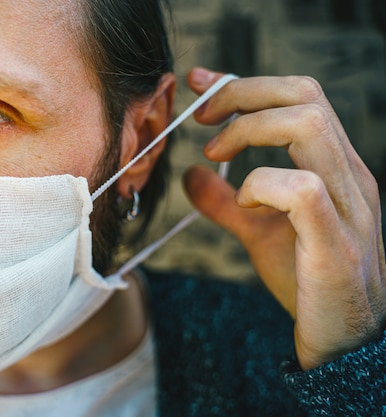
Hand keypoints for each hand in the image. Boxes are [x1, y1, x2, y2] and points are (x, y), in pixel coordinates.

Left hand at [182, 67, 385, 369]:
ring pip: (308, 127)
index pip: (299, 98)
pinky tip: (247, 202)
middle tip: (201, 117)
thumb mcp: (258, 230)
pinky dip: (262, 185)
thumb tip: (190, 175)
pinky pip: (302, 190)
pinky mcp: (337, 245)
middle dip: (243, 93)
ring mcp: (348, 207)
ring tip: (216, 153)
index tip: (200, 83)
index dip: (246, 82)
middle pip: (304, 97)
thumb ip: (226, 201)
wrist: (342, 342)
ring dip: (249, 131)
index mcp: (333, 166)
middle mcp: (348, 176)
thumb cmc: (306, 281)